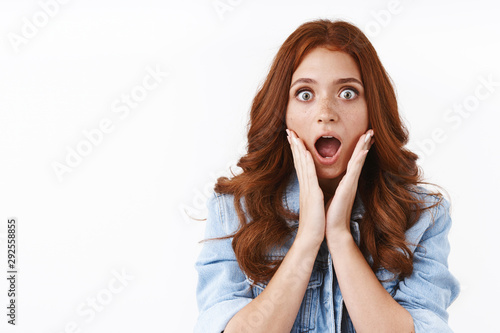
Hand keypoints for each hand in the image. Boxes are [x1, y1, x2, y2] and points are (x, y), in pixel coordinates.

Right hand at [286, 129, 324, 247]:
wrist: (310, 238)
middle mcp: (304, 186)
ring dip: (298, 149)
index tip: (294, 140)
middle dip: (294, 146)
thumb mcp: (313, 206)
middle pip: (298, 162)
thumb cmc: (314, 224)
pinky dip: (307, 162)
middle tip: (289, 132)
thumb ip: (312, 197)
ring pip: (302, 165)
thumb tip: (312, 192)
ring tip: (294, 135)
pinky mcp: (312, 194)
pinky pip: (309, 175)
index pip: (300, 166)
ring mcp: (307, 189)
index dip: (297, 152)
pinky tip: (305, 152)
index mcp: (306, 188)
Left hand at [325, 129, 373, 240]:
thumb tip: (334, 180)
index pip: (352, 160)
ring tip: (369, 134)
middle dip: (364, 143)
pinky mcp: (347, 189)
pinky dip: (359, 161)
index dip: (358, 147)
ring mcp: (350, 184)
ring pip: (358, 161)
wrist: (332, 229)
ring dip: (363, 147)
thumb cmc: (331, 213)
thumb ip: (335, 186)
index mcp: (345, 181)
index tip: (363, 135)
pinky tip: (363, 152)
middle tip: (371, 130)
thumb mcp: (332, 195)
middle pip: (358, 158)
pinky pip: (354, 172)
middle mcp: (350, 181)